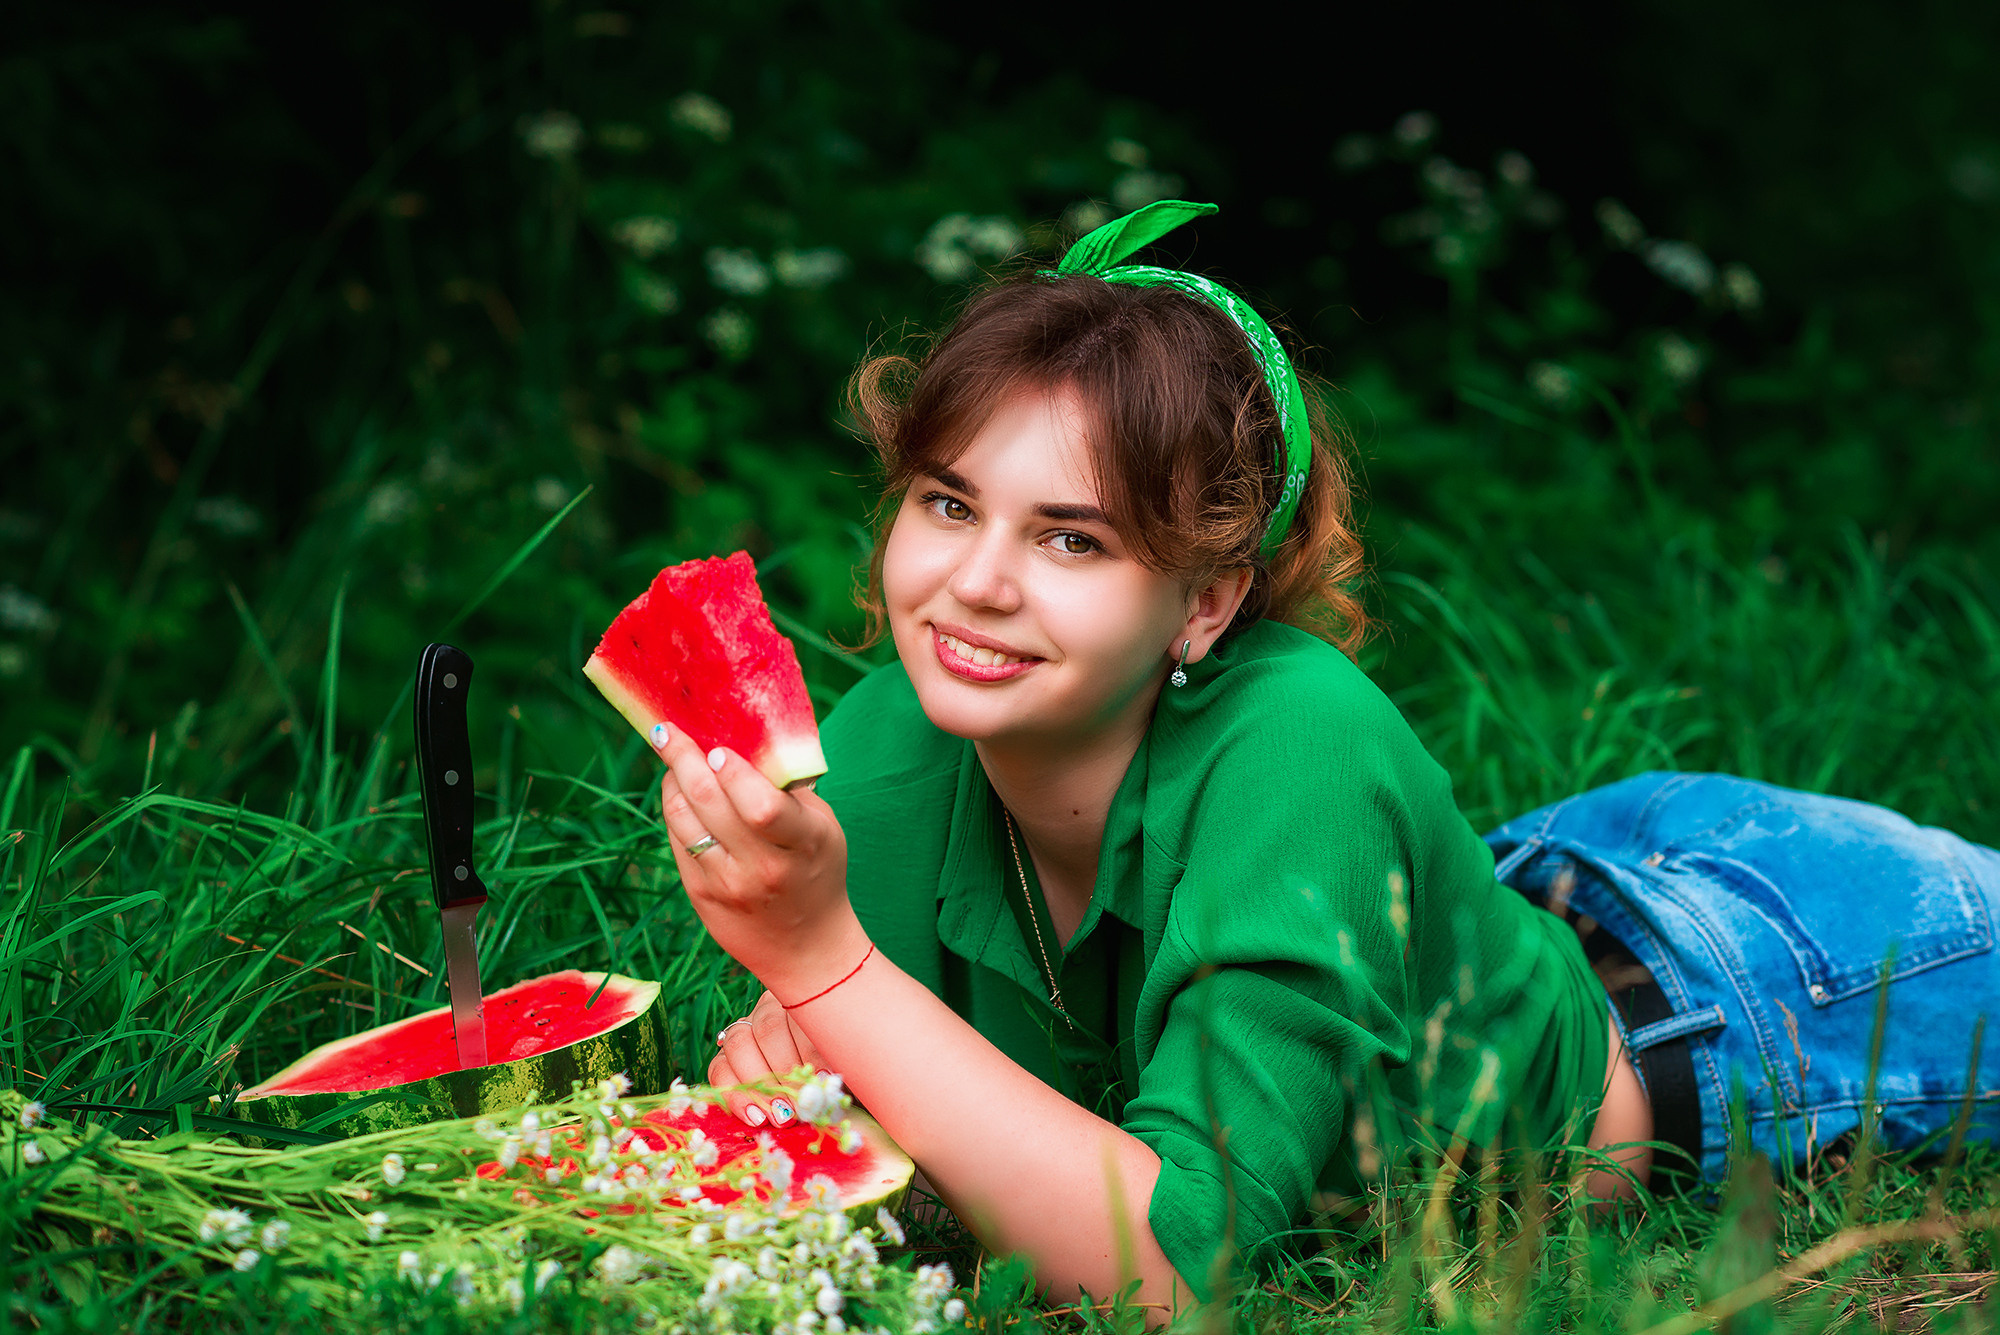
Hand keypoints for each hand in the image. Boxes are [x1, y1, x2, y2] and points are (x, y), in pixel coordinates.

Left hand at [654, 724, 866, 996]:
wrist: (806, 947)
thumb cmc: (817, 870)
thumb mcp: (822, 827)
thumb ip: (788, 787)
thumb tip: (744, 737)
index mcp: (803, 843)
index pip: (761, 806)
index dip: (733, 772)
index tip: (719, 749)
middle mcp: (762, 867)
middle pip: (709, 802)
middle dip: (683, 757)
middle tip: (667, 731)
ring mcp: (726, 884)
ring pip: (682, 818)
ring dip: (672, 779)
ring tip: (673, 756)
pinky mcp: (701, 895)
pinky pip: (676, 839)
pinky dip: (674, 808)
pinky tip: (679, 790)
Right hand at [710, 989, 832, 1126]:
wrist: (823, 1079)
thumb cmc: (837, 1069)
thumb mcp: (844, 1063)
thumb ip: (841, 1069)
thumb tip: (831, 1087)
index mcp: (804, 1000)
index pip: (802, 1017)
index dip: (812, 1050)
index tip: (824, 1080)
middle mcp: (769, 1008)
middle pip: (768, 1029)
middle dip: (784, 1072)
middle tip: (801, 1105)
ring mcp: (744, 1029)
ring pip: (739, 1045)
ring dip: (760, 1085)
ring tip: (781, 1116)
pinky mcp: (725, 1056)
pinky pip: (719, 1069)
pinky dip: (736, 1096)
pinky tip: (755, 1118)